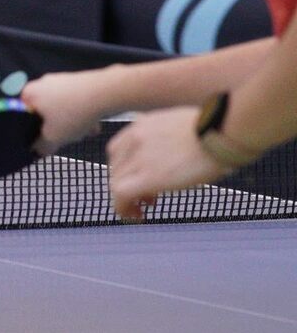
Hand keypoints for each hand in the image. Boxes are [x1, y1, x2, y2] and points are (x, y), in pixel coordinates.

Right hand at [20, 69, 109, 154]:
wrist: (105, 92)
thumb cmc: (74, 113)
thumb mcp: (54, 137)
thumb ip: (42, 147)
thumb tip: (37, 151)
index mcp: (29, 93)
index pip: (22, 116)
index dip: (33, 130)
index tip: (44, 139)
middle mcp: (41, 83)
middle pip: (44, 112)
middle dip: (57, 127)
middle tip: (67, 136)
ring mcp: (60, 79)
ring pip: (61, 107)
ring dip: (72, 121)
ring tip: (86, 131)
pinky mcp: (77, 80)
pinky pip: (74, 100)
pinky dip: (82, 112)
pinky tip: (94, 123)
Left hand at [106, 106, 228, 220]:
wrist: (223, 132)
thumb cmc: (217, 130)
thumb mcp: (183, 126)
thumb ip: (170, 139)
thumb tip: (180, 154)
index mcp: (143, 125)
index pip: (119, 150)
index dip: (126, 169)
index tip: (142, 181)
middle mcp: (135, 139)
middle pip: (117, 168)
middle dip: (128, 185)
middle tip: (147, 200)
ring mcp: (139, 157)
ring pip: (117, 182)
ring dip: (126, 200)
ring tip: (140, 211)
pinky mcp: (149, 177)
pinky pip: (121, 194)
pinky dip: (123, 208)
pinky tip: (137, 216)